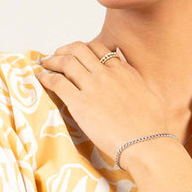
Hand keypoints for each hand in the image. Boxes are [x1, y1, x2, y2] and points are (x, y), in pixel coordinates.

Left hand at [34, 40, 168, 165]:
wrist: (145, 143)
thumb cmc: (150, 125)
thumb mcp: (146, 92)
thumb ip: (132, 76)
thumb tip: (125, 64)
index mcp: (123, 71)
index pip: (98, 48)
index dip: (82, 49)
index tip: (75, 54)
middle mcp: (107, 74)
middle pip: (79, 49)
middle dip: (64, 50)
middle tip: (56, 57)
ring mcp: (93, 87)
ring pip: (66, 62)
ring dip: (52, 61)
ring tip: (45, 65)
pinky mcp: (80, 103)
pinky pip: (57, 82)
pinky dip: (46, 77)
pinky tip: (41, 79)